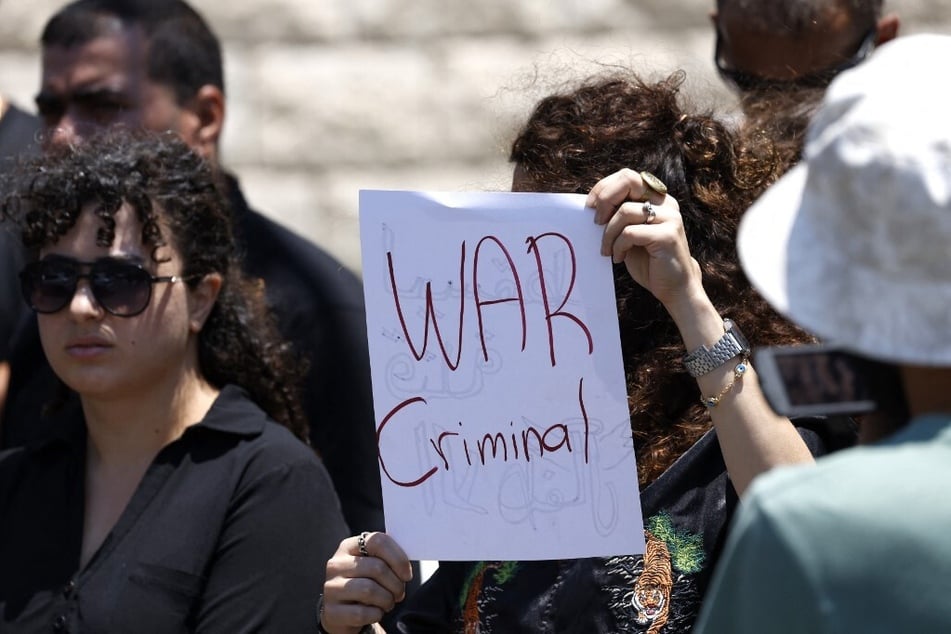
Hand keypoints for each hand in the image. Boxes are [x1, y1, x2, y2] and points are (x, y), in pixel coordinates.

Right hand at [320, 532, 413, 633]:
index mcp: (349, 546)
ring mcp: (332, 587)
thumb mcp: (372, 566)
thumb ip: (386, 559)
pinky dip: (376, 614)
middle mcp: (337, 564)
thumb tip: (405, 565)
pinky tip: (376, 612)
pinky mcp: (332, 611)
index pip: (377, 541)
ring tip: (388, 603)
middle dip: (396, 584)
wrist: (343, 612)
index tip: (407, 575)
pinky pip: (362, 613)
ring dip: (387, 600)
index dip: (398, 558)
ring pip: (369, 590)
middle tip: (399, 593)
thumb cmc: (364, 584)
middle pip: (377, 568)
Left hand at [586, 168, 702, 313]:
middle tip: (596, 222)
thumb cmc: (648, 260)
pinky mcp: (667, 235)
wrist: (674, 287)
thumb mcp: (629, 233)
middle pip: (628, 182)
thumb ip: (619, 215)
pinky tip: (618, 257)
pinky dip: (618, 245)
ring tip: (607, 250)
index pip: (627, 177)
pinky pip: (630, 233)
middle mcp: (666, 203)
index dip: (604, 188)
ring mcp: (669, 217)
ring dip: (608, 233)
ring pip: (625, 212)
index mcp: (657, 198)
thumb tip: (591, 205)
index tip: (590, 206)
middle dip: (605, 200)